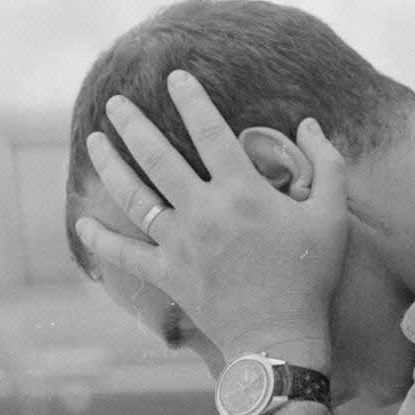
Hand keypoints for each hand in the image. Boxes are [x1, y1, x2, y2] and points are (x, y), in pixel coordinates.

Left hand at [75, 70, 348, 371]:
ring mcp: (180, 243)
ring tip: (94, 140)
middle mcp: (203, 210)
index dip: (190, 98)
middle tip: (114, 102)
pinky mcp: (167, 275)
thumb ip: (326, 163)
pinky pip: (124, 254)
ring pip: (133, 195)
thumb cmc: (310, 277)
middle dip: (132, 123)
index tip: (175, 76)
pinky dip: (100, 239)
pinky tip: (82, 220)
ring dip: (110, 164)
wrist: (279, 338)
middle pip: (156, 156)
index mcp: (241, 190)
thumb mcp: (332, 216)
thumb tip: (309, 122)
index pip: (209, 129)